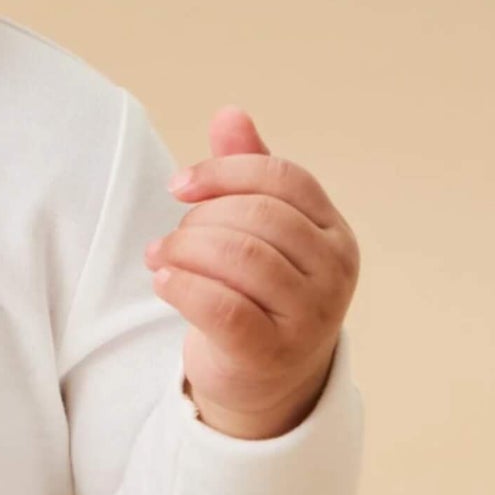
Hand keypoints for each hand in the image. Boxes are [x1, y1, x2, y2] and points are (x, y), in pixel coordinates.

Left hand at [143, 106, 359, 428]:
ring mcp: (311, 316)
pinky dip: (182, 286)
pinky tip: (163, 281)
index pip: (283, 178)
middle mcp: (334, 272)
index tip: (178, 185)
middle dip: (201, 218)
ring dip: (184, 250)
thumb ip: (247, 173)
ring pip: (240, 258)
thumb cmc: (258, 295)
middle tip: (171, 237)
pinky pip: (223, 307)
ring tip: (161, 257)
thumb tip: (229, 113)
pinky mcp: (272, 353)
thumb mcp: (258, 232)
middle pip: (258, 216)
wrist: (266, 381)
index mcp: (334, 232)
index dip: (224, 171)